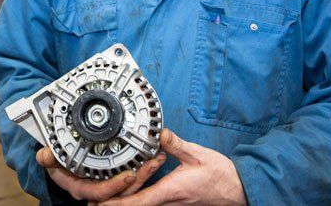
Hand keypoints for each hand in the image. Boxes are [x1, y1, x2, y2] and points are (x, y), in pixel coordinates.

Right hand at [36, 145, 166, 201]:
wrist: (62, 166)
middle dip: (139, 178)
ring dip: (145, 173)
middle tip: (153, 162)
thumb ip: (49, 157)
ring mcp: (108, 186)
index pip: (100, 192)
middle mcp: (96, 190)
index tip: (129, 175)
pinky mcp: (117, 181)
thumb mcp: (51, 159)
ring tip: (157, 158)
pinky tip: (153, 157)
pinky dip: (143, 169)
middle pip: (122, 191)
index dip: (114, 186)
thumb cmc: (58, 163)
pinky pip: (132, 180)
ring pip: (130, 186)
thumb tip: (45, 155)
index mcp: (81, 187)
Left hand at [92, 129, 246, 205]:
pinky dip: (137, 199)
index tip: (98, 201)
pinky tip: (130, 191)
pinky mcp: (175, 204)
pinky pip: (151, 204)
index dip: (116, 203)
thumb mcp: (196, 154)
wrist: (238, 191)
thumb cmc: (220, 176)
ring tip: (105, 197)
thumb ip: (175, 144)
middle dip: (113, 204)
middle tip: (92, 198)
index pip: (137, 201)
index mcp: (170, 191)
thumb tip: (158, 133)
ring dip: (124, 202)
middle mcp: (168, 203)